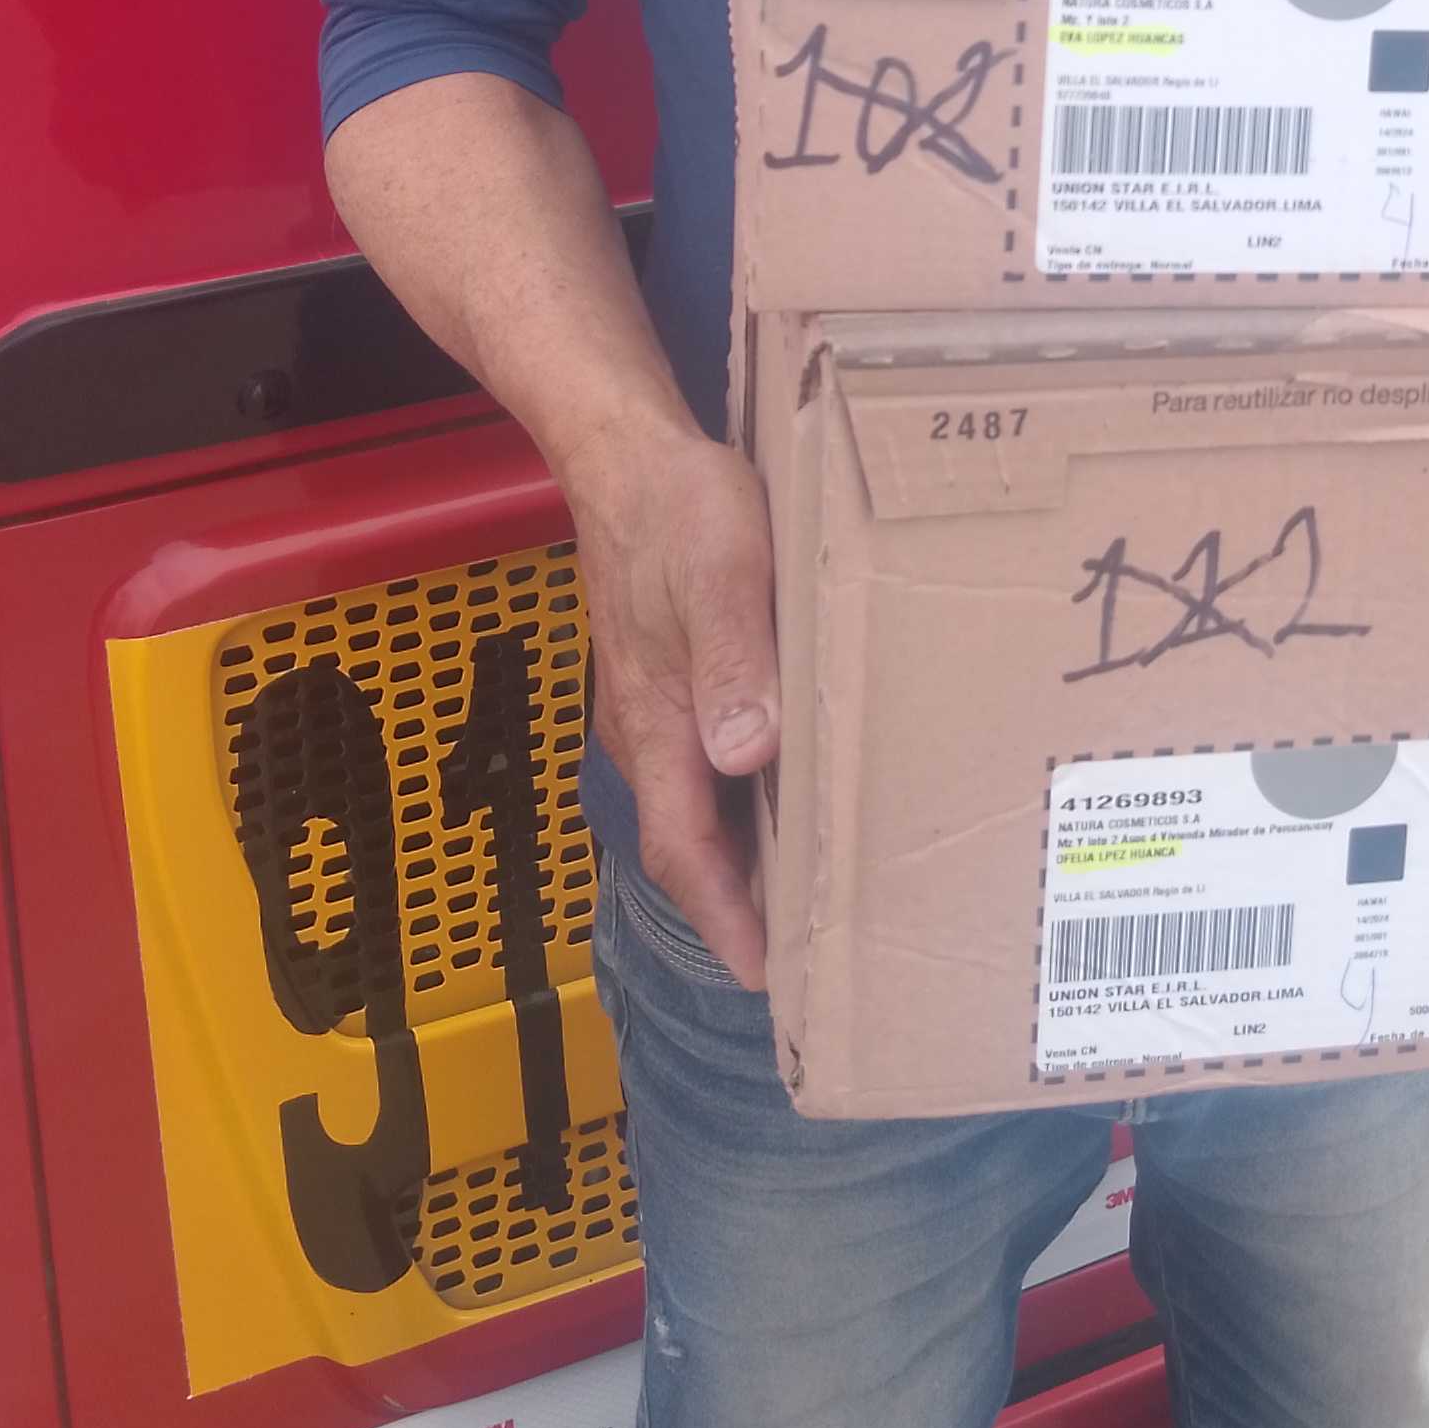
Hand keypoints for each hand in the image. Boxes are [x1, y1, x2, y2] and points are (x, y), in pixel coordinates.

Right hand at [566, 410, 782, 984]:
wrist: (623, 448)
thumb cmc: (679, 507)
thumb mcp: (722, 572)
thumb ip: (733, 660)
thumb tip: (746, 757)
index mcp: (658, 722)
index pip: (686, 851)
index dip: (727, 918)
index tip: (770, 978)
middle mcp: (646, 728)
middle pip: (688, 842)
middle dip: (736, 908)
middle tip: (804, 957)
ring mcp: (650, 702)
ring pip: (693, 803)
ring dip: (739, 856)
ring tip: (805, 891)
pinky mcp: (663, 671)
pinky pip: (697, 760)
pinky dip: (737, 800)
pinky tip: (784, 787)